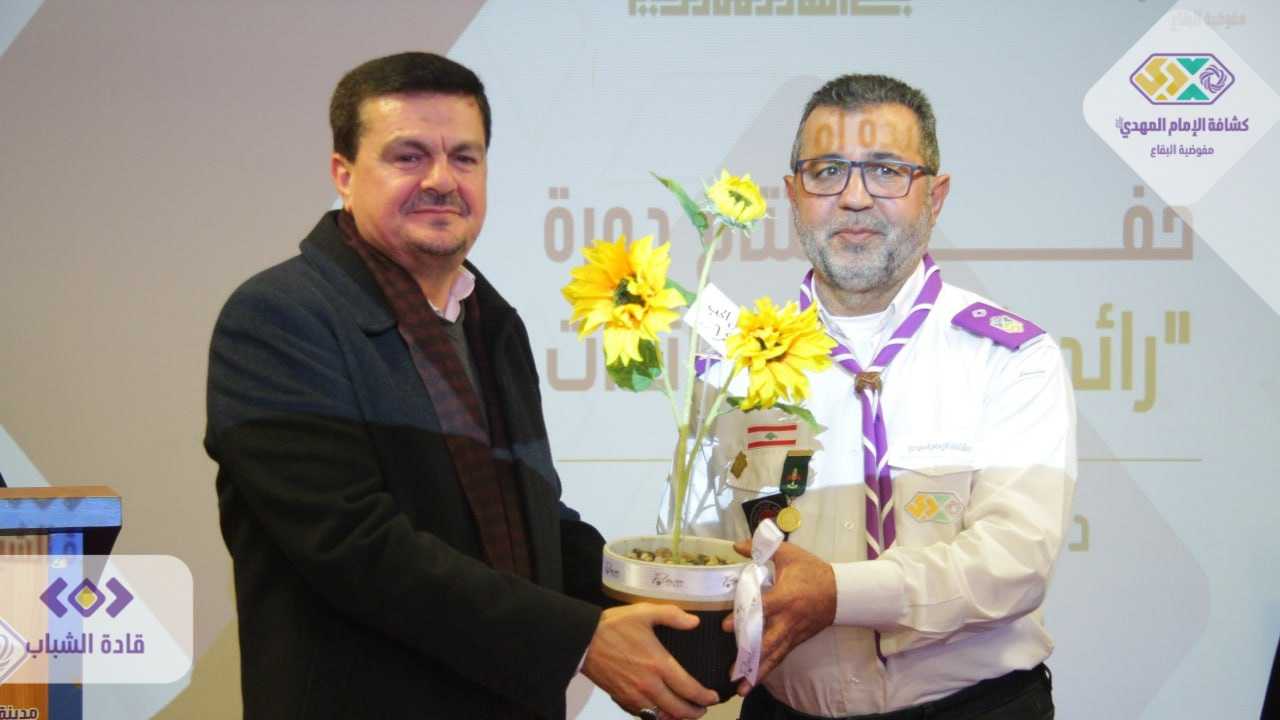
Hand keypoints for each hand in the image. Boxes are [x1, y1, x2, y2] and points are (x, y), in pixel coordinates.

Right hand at [582, 603, 718, 718]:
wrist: (583, 640)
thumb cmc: (615, 626)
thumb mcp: (644, 612)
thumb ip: (672, 615)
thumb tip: (695, 622)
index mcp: (659, 665)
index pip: (689, 689)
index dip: (704, 697)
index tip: (712, 697)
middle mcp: (649, 686)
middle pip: (678, 710)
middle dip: (694, 712)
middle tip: (702, 709)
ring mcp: (634, 696)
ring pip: (661, 717)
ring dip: (676, 718)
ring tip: (684, 712)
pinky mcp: (621, 699)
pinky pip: (643, 716)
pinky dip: (656, 717)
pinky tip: (660, 712)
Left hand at [722, 538, 835, 695]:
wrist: (842, 592)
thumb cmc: (813, 571)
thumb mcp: (789, 554)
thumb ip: (760, 548)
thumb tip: (736, 545)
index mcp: (785, 597)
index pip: (762, 610)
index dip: (744, 617)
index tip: (725, 626)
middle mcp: (789, 619)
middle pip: (768, 642)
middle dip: (750, 657)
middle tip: (732, 669)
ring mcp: (794, 633)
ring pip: (774, 655)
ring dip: (758, 672)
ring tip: (741, 688)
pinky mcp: (797, 640)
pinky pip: (781, 656)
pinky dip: (768, 669)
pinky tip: (755, 681)